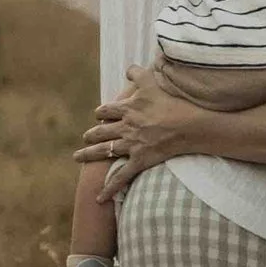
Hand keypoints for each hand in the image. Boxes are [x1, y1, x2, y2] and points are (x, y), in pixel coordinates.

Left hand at [75, 65, 195, 184]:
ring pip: (103, 152)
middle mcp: (125, 128)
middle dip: (91, 135)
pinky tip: (98, 198)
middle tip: (86, 137)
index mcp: (126, 110)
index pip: (105, 111)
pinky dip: (109, 189)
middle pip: (100, 132)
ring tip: (78, 157)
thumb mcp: (152, 82)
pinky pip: (121, 177)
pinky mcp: (139, 161)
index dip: (101, 113)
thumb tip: (129, 69)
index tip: (100, 115)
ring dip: (88, 155)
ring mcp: (131, 146)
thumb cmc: (171, 102)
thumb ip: (138, 73)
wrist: (187, 124)